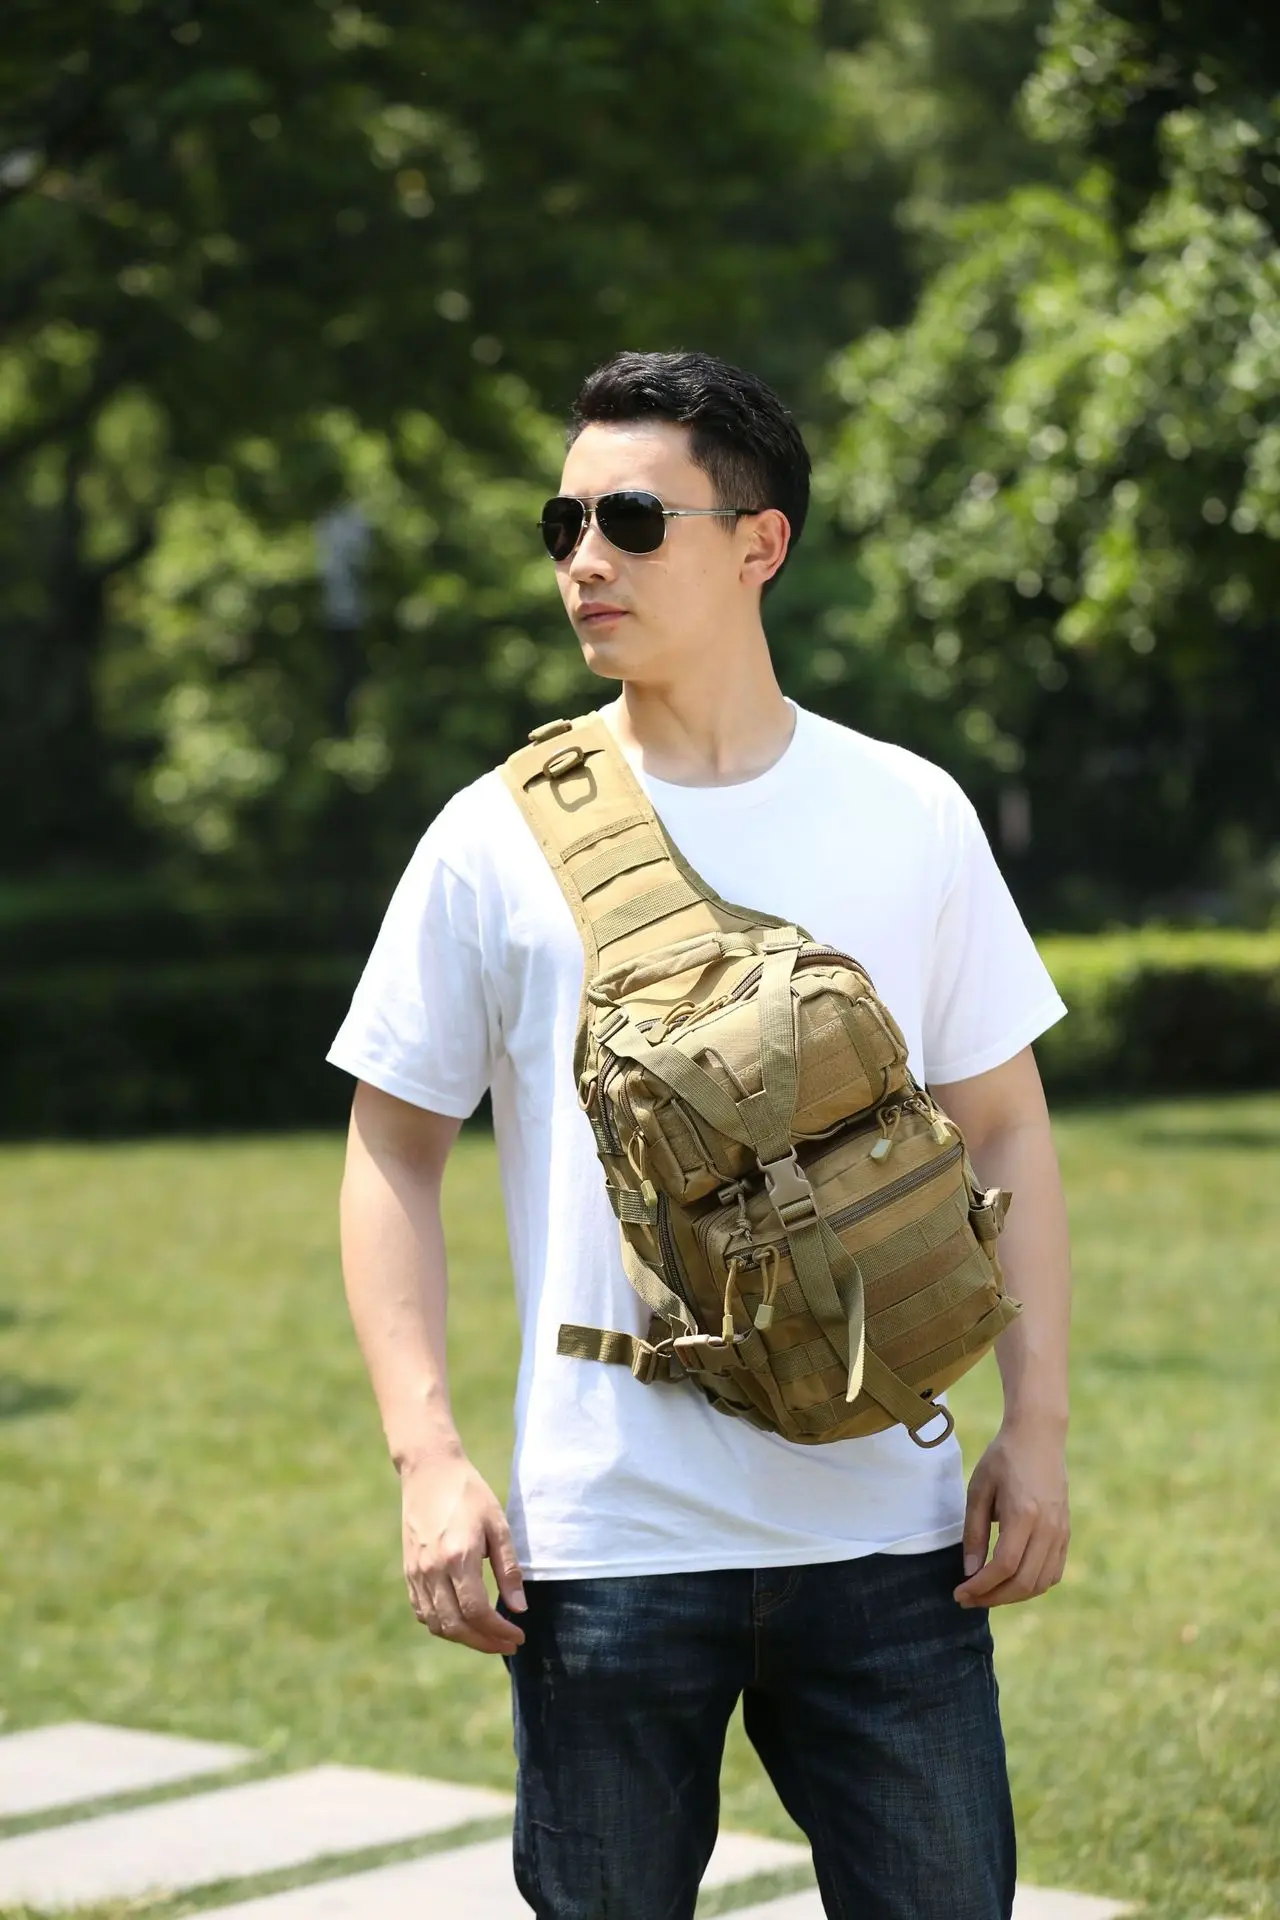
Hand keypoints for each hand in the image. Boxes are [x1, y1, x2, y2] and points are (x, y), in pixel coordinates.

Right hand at [401, 1453, 526, 1653]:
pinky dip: (442, 1625)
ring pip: (437, 1624)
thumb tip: (519, 1608)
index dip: (499, 1631)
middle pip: (456, 1626)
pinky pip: (422, 1612)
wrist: (429, 1472)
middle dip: (484, 1643)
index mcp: (458, 1557)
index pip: (477, 1612)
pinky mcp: (408, 1571)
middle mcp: (433, 1570)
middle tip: (508, 1644)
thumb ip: (508, 1569)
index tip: (518, 1635)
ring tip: (488, 1636)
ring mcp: (416, 1573)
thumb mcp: (498, 1525)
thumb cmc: (470, 1494)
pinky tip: (462, 1621)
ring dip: (464, 1639)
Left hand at [954, 1416, 1069, 1608]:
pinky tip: (1010, 1582)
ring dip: (1012, 1596)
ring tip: (986, 1593)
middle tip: (968, 1599)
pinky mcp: (1066, 1533)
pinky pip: (1053, 1573)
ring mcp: (1061, 1532)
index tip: (959, 1592)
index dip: (981, 1586)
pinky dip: (1032, 1586)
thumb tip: (969, 1572)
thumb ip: (973, 1533)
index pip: (1003, 1566)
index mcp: (1024, 1514)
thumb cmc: (1003, 1459)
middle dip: (993, 1598)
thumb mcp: (978, 1490)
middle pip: (1023, 1582)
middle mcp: (1048, 1528)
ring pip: (1040, 1583)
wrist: (1039, 1437)